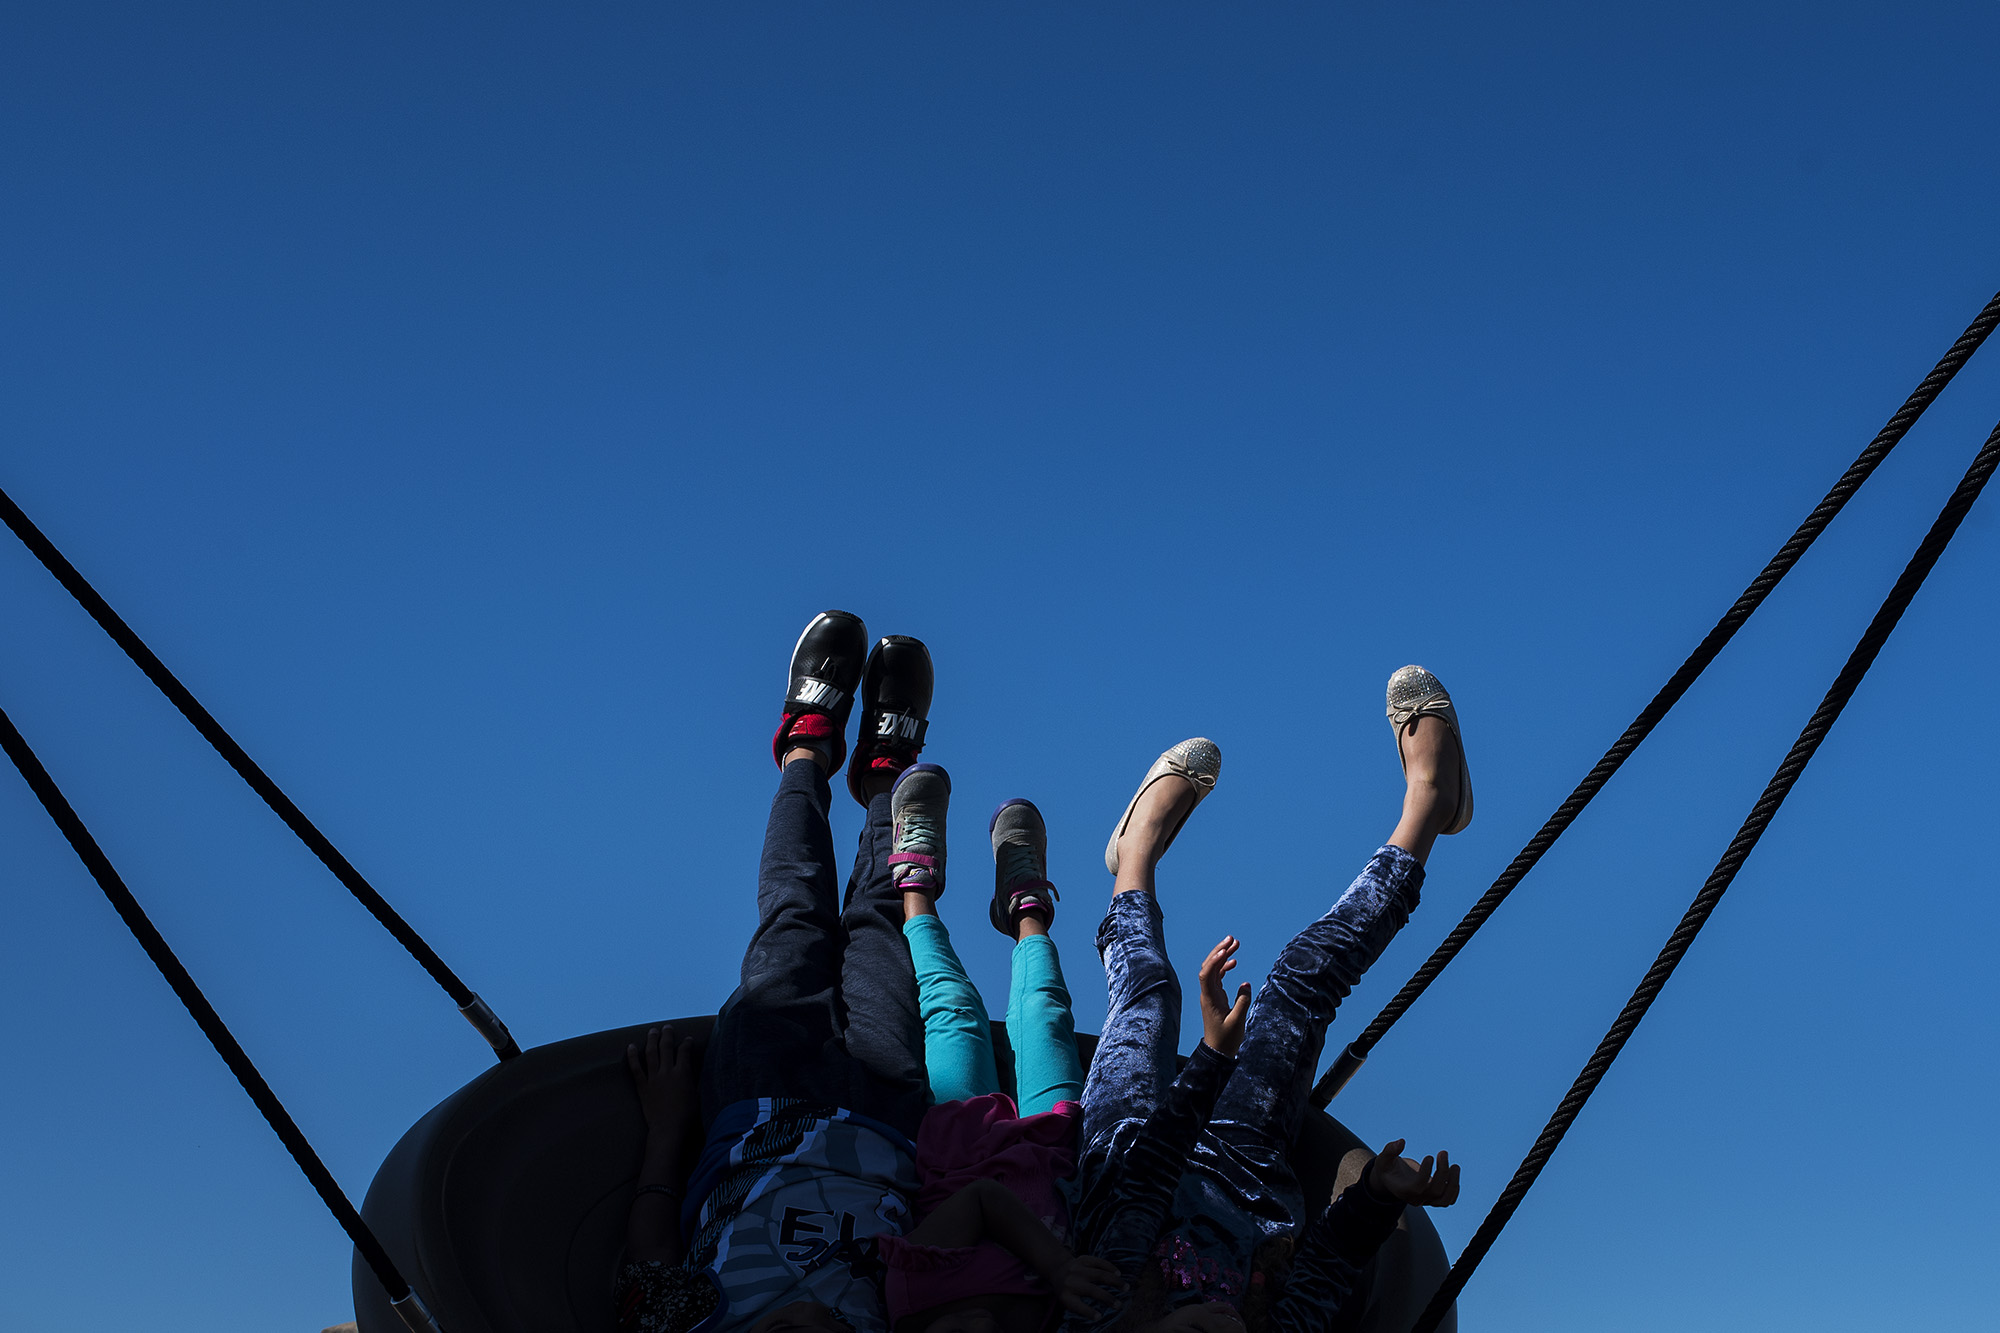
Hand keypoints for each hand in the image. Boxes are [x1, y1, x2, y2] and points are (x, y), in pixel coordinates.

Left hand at [626, 1025, 700, 1134]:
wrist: (668, 1129)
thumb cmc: (687, 1116)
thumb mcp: (697, 1095)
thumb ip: (694, 1080)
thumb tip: (694, 1071)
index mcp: (683, 1073)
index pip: (685, 1051)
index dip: (687, 1043)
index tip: (687, 1039)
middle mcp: (667, 1072)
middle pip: (666, 1047)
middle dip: (667, 1035)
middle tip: (667, 1027)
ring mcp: (653, 1078)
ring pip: (651, 1053)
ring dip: (652, 1040)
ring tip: (652, 1031)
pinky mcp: (642, 1086)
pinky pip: (635, 1068)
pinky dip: (632, 1056)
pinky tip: (630, 1046)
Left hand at [1052, 1255, 1126, 1317]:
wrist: (1058, 1269)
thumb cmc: (1068, 1291)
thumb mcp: (1068, 1300)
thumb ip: (1081, 1306)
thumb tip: (1101, 1315)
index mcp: (1066, 1296)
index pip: (1078, 1306)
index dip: (1089, 1312)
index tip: (1100, 1317)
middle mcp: (1071, 1282)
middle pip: (1091, 1291)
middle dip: (1107, 1298)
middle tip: (1119, 1305)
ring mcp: (1077, 1269)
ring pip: (1099, 1275)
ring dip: (1114, 1281)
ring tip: (1126, 1287)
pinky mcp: (1082, 1259)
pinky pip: (1098, 1262)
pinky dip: (1110, 1268)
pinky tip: (1118, 1274)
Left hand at [1198, 935, 1252, 1056]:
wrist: (1217, 1051)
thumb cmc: (1226, 1039)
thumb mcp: (1237, 1022)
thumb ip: (1242, 1002)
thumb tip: (1246, 984)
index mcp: (1209, 998)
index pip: (1206, 974)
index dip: (1214, 961)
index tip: (1226, 952)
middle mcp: (1207, 993)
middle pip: (1209, 967)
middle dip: (1219, 951)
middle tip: (1232, 938)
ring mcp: (1211, 994)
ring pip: (1214, 970)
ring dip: (1223, 956)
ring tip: (1235, 944)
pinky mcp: (1216, 997)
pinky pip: (1218, 977)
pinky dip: (1224, 967)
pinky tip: (1234, 962)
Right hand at [1364, 1139, 1459, 1207]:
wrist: (1391, 1180)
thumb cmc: (1387, 1168)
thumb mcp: (1384, 1159)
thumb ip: (1390, 1150)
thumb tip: (1401, 1142)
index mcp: (1403, 1190)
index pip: (1418, 1187)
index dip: (1426, 1172)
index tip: (1430, 1156)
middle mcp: (1416, 1198)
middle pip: (1434, 1191)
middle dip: (1442, 1171)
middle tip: (1443, 1152)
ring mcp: (1426, 1200)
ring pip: (1444, 1200)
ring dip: (1453, 1183)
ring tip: (1455, 1166)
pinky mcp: (1433, 1198)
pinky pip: (1448, 1200)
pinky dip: (1455, 1190)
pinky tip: (1453, 1173)